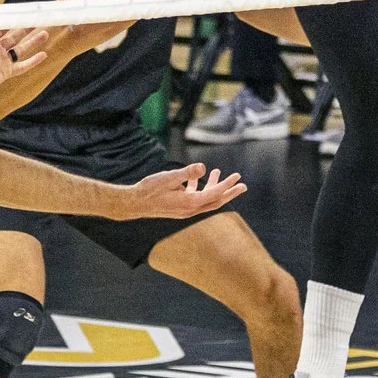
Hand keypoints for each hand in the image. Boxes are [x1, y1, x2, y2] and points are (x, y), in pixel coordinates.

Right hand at [115, 163, 242, 221]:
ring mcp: (184, 210)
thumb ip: (187, 172)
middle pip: (215, 201)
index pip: (214, 194)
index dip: (227, 185)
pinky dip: (198, 187)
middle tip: (243, 185)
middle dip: (230, 192)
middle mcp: (189, 209)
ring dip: (213, 187)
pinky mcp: (179, 207)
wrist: (134, 204)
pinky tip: (195, 177)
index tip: (238, 177)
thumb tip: (203, 167)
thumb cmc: (149, 190)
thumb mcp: (168, 177)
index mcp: (189, 203)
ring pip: (205, 199)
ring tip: (218, 172)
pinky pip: (194, 197)